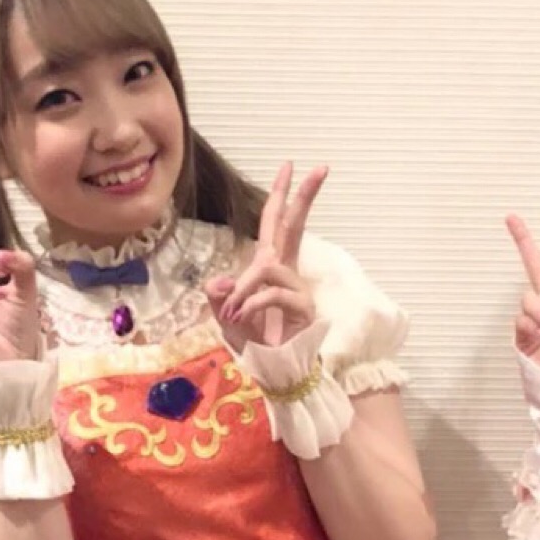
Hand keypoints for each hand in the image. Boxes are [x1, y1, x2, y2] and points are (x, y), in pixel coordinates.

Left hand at [206, 162, 324, 347]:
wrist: (273, 373)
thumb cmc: (253, 344)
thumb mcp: (225, 316)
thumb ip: (219, 296)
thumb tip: (219, 281)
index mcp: (271, 266)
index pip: (276, 224)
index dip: (281, 196)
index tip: (291, 167)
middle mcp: (287, 272)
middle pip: (295, 226)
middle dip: (304, 196)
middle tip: (320, 167)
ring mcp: (297, 289)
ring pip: (269, 267)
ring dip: (246, 287)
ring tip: (234, 312)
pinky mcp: (303, 308)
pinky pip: (273, 293)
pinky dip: (253, 303)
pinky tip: (243, 318)